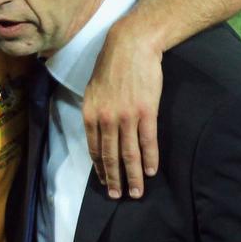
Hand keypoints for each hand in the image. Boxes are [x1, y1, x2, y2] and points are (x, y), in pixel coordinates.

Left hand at [83, 23, 161, 198]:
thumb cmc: (111, 65)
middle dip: (114, 179)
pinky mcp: (146, 112)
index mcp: (90, 113)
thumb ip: (94, 111)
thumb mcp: (93, 88)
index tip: (104, 181)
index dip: (99, 167)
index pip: (94, 148)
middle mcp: (105, 118)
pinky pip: (147, 142)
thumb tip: (97, 130)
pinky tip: (150, 171)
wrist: (131, 45)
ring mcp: (126, 116)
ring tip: (137, 191)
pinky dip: (149, 159)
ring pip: (129, 154)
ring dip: (132, 176)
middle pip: (110, 156)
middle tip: (118, 196)